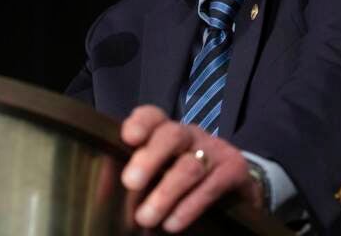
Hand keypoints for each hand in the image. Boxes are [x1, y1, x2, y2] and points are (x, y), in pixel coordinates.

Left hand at [120, 105, 264, 232]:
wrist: (237, 190)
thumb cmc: (185, 182)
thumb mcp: (160, 174)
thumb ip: (137, 177)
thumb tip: (103, 189)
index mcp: (169, 132)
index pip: (154, 117)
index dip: (141, 123)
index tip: (128, 138)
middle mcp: (192, 135)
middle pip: (171, 135)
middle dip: (150, 158)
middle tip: (131, 183)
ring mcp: (215, 150)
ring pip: (189, 166)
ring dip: (166, 193)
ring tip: (146, 218)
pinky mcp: (234, 169)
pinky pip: (211, 186)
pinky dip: (189, 206)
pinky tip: (173, 223)